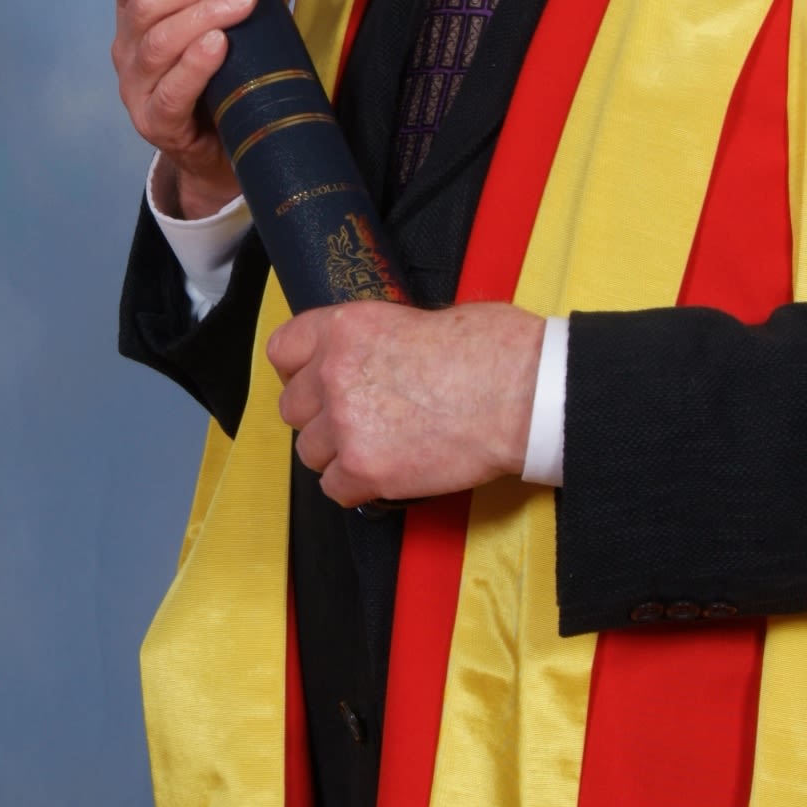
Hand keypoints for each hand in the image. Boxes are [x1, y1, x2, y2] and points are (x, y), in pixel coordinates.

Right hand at [104, 0, 310, 219]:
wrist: (237, 142)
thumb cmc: (237, 68)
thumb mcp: (256, 12)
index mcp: (141, 7)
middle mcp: (129, 43)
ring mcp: (137, 85)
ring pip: (156, 41)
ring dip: (203, 14)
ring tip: (246, 1)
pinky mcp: (155, 123)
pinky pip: (169, 91)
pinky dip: (194, 65)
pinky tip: (219, 45)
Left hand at [267, 301, 545, 506]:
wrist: (524, 392)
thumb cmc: (492, 349)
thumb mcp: (420, 317)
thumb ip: (377, 338)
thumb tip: (374, 357)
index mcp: (346, 326)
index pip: (283, 350)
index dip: (300, 370)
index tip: (317, 380)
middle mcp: (334, 373)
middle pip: (293, 408)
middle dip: (322, 416)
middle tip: (360, 418)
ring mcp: (346, 424)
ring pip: (310, 453)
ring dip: (339, 453)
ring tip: (381, 447)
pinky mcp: (365, 469)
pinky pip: (336, 489)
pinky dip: (358, 486)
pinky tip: (390, 471)